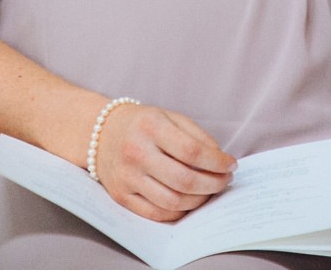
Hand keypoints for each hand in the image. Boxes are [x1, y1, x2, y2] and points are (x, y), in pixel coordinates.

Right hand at [92, 103, 234, 222]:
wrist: (100, 133)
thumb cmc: (143, 124)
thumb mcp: (169, 117)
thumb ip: (197, 136)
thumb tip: (221, 162)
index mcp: (151, 126)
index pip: (192, 151)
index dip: (217, 162)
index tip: (230, 164)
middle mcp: (136, 152)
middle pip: (184, 180)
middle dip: (213, 184)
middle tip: (225, 181)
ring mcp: (127, 177)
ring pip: (172, 201)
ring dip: (199, 201)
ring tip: (209, 191)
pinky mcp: (121, 196)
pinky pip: (157, 213)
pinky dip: (179, 211)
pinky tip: (189, 201)